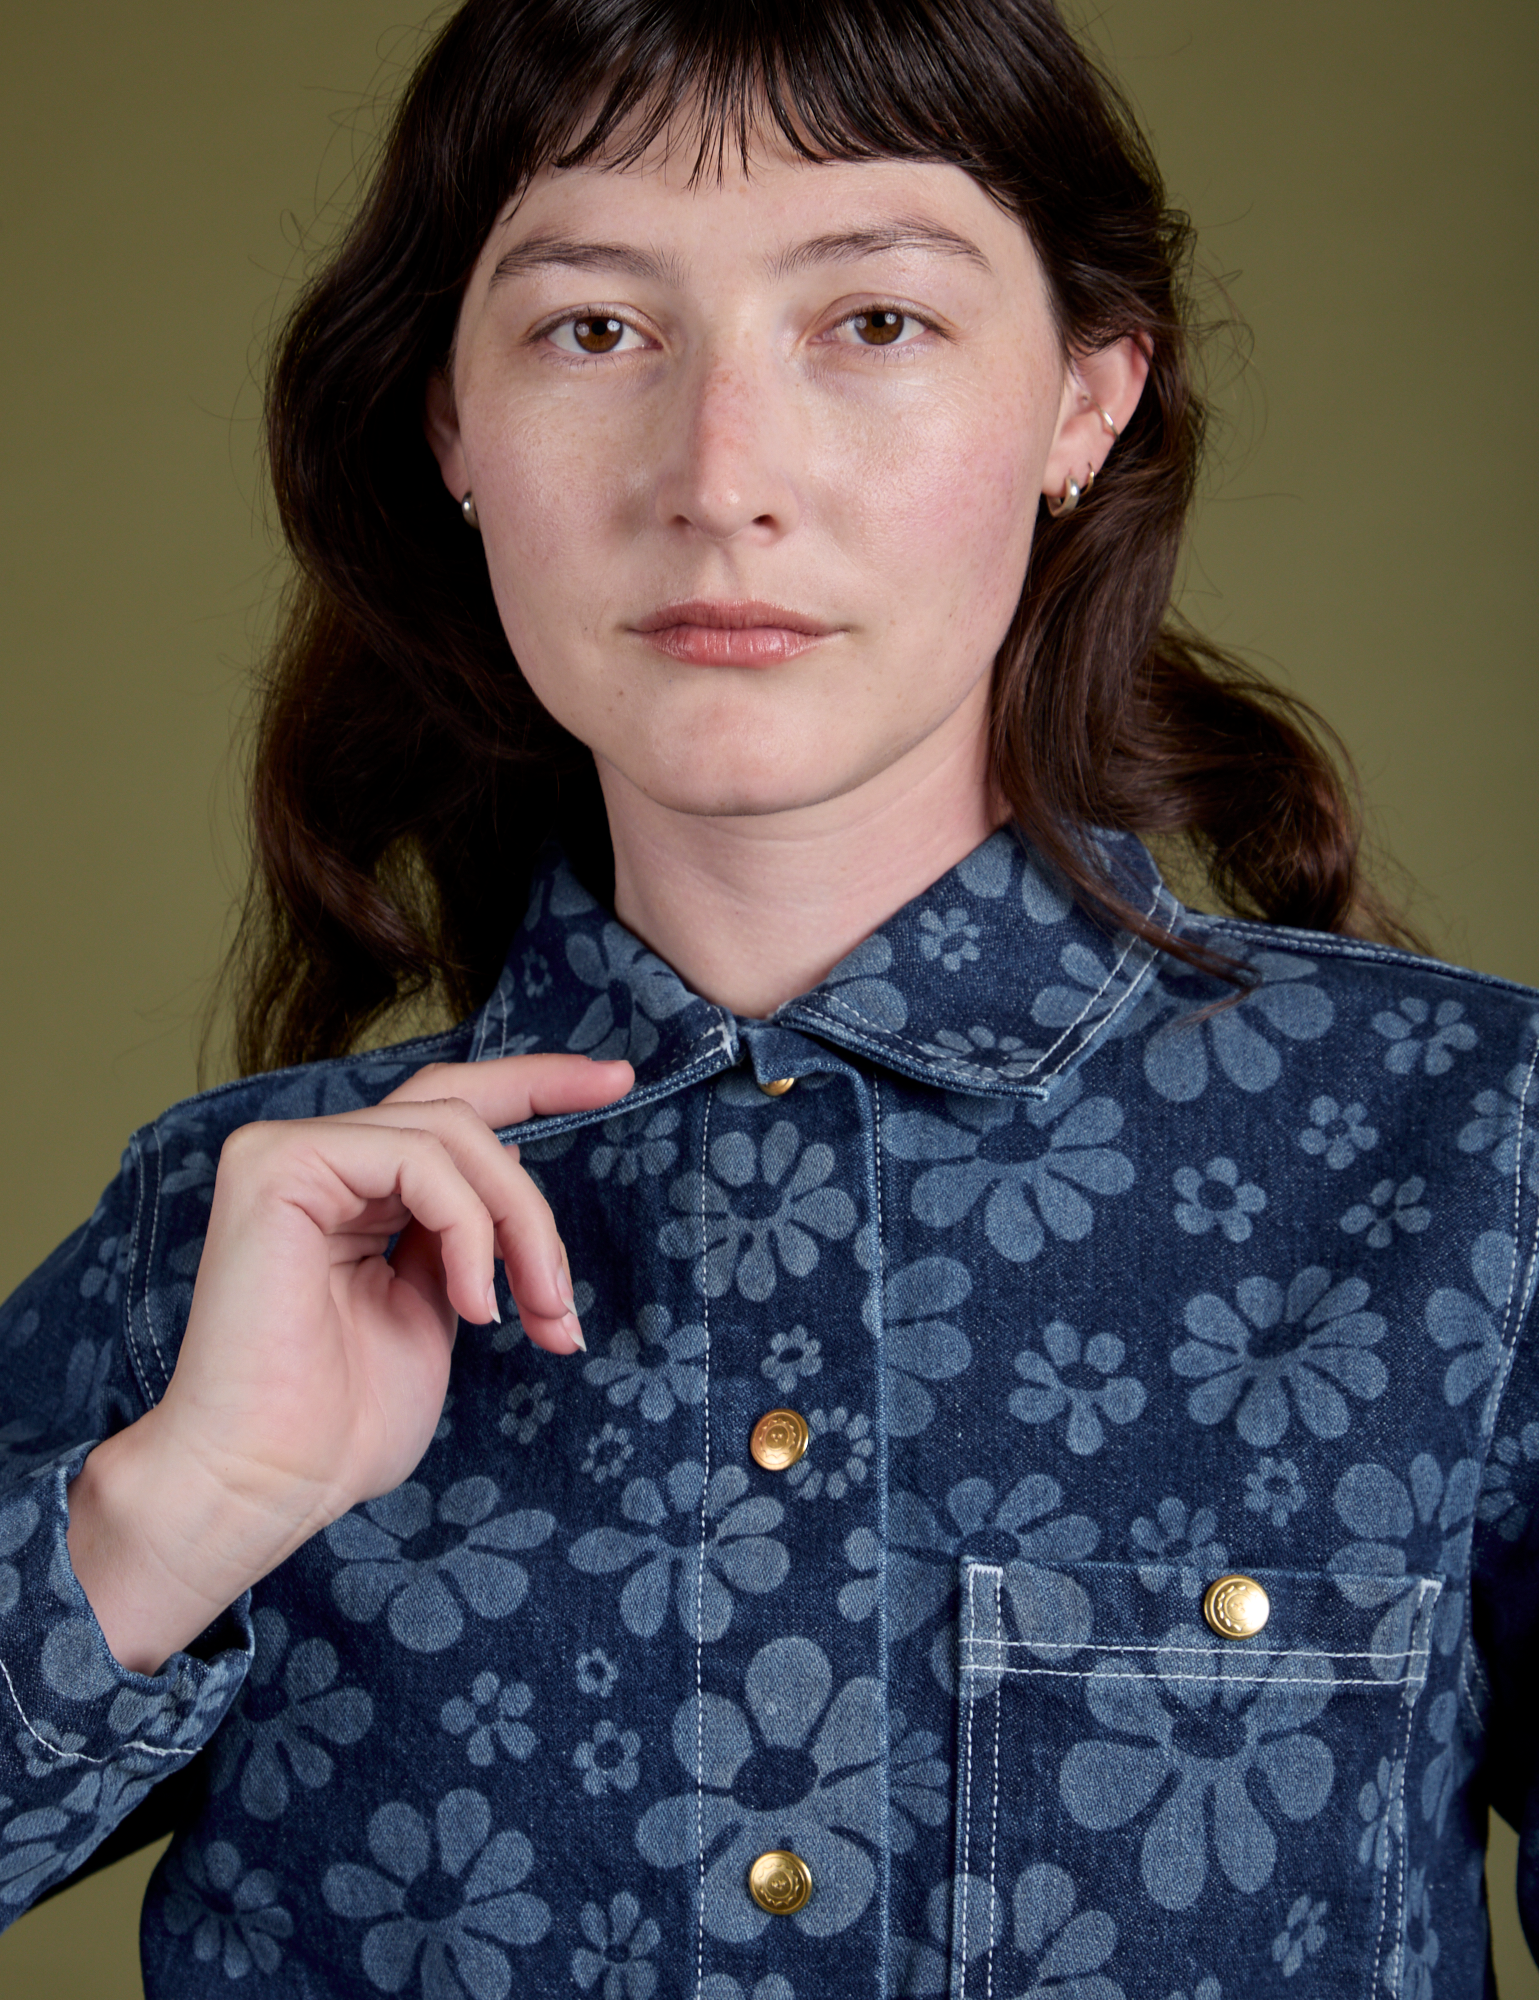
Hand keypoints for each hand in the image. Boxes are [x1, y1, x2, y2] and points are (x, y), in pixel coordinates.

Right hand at [67, 1052, 631, 1671]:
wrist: (265, 1485)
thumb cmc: (338, 1426)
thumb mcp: (433, 1312)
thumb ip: (463, 1241)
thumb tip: (522, 1195)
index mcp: (349, 1190)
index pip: (448, 1110)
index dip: (535, 1084)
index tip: (617, 1078)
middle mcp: (315, 1156)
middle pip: (457, 1100)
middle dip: (547, 1117)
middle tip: (601, 1159)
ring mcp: (289, 1152)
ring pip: (455, 1133)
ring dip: (520, 1223)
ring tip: (538, 1312)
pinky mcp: (278, 1166)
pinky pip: (420, 1161)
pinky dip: (471, 1231)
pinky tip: (473, 1308)